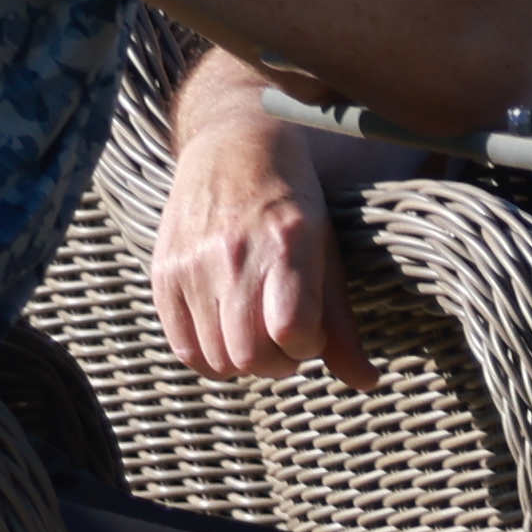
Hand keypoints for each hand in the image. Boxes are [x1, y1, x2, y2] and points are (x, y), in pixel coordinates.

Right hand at [149, 71, 375, 387]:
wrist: (234, 148)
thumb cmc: (292, 206)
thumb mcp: (327, 254)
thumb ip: (342, 324)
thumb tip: (367, 382)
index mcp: (288, 243)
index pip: (293, 332)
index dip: (306, 346)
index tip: (309, 330)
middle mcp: (236, 253)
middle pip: (252, 357)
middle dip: (277, 363)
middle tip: (283, 339)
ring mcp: (194, 263)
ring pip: (218, 360)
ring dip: (243, 361)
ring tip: (255, 331)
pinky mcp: (164, 273)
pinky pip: (183, 349)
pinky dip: (208, 356)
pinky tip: (225, 331)